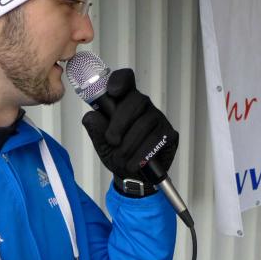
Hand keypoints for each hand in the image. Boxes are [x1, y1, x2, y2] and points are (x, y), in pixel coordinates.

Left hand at [81, 69, 178, 185]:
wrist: (133, 179)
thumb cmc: (118, 155)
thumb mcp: (101, 143)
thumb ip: (96, 129)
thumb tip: (91, 116)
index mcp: (124, 101)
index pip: (125, 80)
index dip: (120, 81)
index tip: (113, 93)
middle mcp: (143, 106)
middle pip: (136, 100)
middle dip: (120, 122)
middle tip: (112, 141)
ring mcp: (158, 119)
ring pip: (145, 122)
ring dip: (129, 144)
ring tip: (121, 159)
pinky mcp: (169, 134)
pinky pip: (156, 139)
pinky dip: (142, 153)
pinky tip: (133, 164)